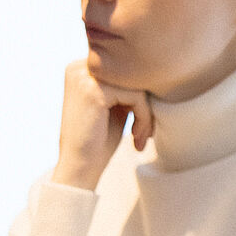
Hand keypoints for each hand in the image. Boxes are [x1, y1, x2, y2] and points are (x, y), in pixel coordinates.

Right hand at [53, 54, 153, 190]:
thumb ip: (126, 87)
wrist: (79, 167)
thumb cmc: (97, 141)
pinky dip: (143, 117)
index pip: (124, 71)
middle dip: (144, 105)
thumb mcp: (114, 106)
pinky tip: (136, 137)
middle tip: (145, 134)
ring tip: (141, 137)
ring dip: (146, 113)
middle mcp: (79, 68)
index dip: (138, 96)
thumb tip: (156, 71)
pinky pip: (135, 96)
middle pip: (131, 74)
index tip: (142, 124)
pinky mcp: (94, 90)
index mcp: (81, 68)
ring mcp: (84, 77)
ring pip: (135, 85)